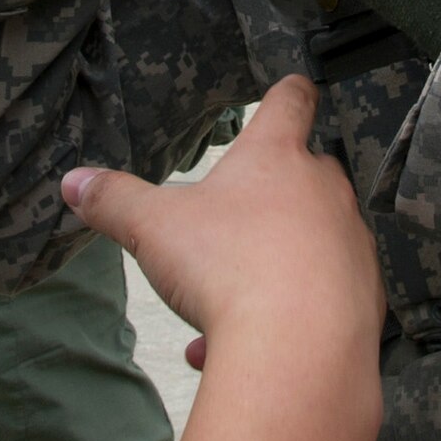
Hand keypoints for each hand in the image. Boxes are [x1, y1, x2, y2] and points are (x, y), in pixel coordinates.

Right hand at [63, 78, 382, 440]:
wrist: (298, 350)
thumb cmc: (227, 267)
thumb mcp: (154, 228)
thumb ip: (114, 201)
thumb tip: (74, 183)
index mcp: (277, 156)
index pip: (290, 102)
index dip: (287, 93)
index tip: (289, 89)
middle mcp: (325, 190)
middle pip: (308, 172)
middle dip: (272, 194)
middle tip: (233, 222)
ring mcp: (351, 243)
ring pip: (310, 244)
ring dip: (269, 268)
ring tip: (217, 309)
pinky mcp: (366, 297)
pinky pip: (318, 300)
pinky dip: (283, 318)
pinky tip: (231, 351)